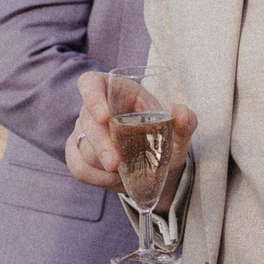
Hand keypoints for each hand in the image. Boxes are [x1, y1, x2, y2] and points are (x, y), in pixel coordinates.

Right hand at [65, 72, 194, 195]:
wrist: (155, 162)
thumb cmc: (163, 136)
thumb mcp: (178, 130)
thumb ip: (185, 121)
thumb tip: (181, 112)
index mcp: (116, 90)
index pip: (91, 83)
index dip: (92, 97)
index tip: (105, 117)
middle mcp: (94, 107)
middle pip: (87, 121)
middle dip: (101, 145)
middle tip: (116, 164)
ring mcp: (83, 130)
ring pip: (82, 147)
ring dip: (101, 165)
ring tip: (125, 173)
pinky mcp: (78, 152)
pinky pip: (77, 166)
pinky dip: (95, 177)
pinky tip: (113, 180)